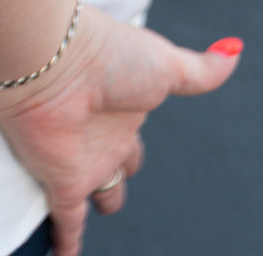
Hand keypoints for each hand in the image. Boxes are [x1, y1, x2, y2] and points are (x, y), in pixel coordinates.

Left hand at [0, 3, 241, 255]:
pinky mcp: (60, 180)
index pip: (134, 144)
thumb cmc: (107, 53)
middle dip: (113, 180)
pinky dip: (64, 245)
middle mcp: (102, 139)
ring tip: (76, 224)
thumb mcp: (166, 64)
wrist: (54, 57)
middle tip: (105, 191)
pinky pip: (66, 224)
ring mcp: (81, 161)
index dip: (134, 152)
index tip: (131, 154)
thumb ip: (200, 70)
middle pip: (113, 171)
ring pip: (90, 196)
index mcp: (126, 113)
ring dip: (87, 208)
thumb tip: (233, 50)